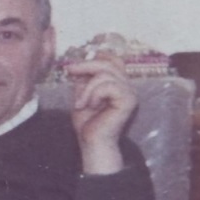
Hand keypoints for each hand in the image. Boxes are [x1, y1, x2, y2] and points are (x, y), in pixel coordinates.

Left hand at [66, 53, 133, 174]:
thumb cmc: (87, 121)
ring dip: (87, 88)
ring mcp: (130, 93)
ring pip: (105, 74)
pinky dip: (94, 94)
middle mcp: (128, 86)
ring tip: (81, 103)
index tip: (73, 66)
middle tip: (69, 72)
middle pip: (108, 63)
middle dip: (85, 66)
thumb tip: (78, 64)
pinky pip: (108, 86)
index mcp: (118, 84)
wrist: (90, 141)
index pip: (113, 60)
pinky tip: (90, 106)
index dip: (95, 58)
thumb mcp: (82, 94)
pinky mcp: (129, 100)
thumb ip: (84, 79)